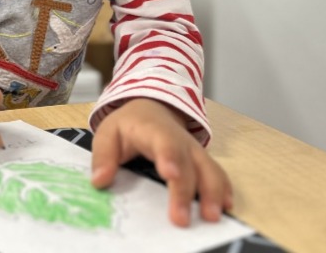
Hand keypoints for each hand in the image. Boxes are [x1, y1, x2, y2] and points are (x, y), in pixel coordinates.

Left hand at [91, 98, 232, 226]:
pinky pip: (217, 173)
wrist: (152, 107)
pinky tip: (226, 206)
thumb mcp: (107, 133)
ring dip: (213, 192)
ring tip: (212, 216)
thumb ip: (103, 156)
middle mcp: (179, 140)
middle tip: (182, 219)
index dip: (169, 158)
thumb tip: (99, 181)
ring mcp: (194, 150)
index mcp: (153, 131)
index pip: (164, 142)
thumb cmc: (128, 124)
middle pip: (189, 163)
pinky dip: (224, 189)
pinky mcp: (202, 160)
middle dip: (187, 191)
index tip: (170, 175)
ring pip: (209, 168)